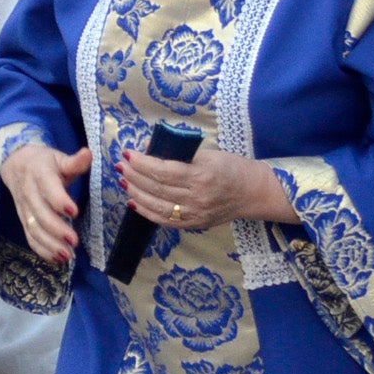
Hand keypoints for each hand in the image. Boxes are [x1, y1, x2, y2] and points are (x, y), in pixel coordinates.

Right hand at [1, 143, 90, 265]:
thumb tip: (88, 154)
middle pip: (39, 213)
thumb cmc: (44, 163)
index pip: (47, 188)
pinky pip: (30, 237)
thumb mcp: (58, 158)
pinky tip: (57, 259)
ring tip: (67, 256)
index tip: (74, 212)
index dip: (59, 200)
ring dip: (49, 244)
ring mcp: (25, 208)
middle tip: (74, 241)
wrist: (15, 164)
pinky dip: (42, 250)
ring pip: (33, 229)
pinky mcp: (24, 220)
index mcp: (40, 174)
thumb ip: (74, 162)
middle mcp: (29, 193)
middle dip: (56, 229)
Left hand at [115, 146, 290, 231]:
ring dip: (136, 193)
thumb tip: (149, 149)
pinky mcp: (194, 224)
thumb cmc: (231, 167)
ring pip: (157, 205)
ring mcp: (195, 214)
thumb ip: (180, 153)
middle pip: (157, 188)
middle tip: (121, 166)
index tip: (128, 154)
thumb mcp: (208, 154)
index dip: (142, 163)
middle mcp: (197, 197)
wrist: (253, 193)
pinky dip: (146, 211)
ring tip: (123, 181)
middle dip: (134, 176)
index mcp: (201, 175)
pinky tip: (133, 201)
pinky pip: (165, 220)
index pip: (164, 171)